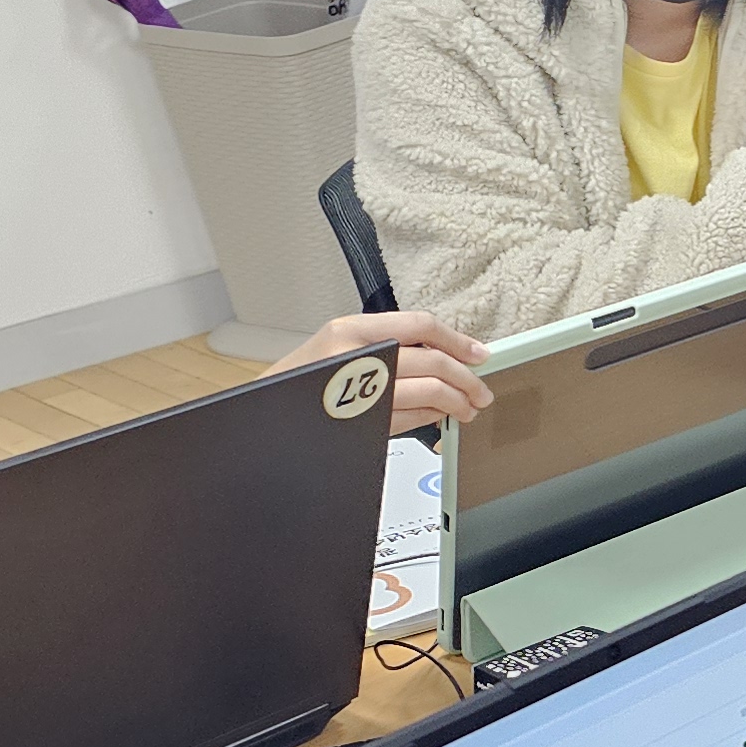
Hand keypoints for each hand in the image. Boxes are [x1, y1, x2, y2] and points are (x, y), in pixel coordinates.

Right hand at [271, 311, 491, 433]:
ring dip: (456, 402)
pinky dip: (432, 417)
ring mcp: (359, 391)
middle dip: (466, 378)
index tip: (479, 353)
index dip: (457, 340)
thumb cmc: (302, 380)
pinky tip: (439, 417)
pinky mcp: (362, 422)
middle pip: (432, 362)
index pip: (420, 325)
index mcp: (353, 329)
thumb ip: (385, 344)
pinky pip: (411, 418)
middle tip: (480, 389)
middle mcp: (357, 356)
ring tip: (467, 408)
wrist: (264, 411)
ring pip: (427, 392)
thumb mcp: (339, 346)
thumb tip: (441, 352)